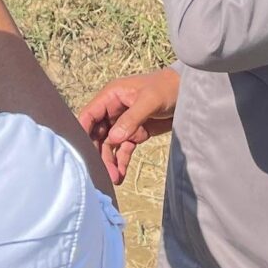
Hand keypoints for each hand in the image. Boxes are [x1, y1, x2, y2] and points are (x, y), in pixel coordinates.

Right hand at [78, 69, 179, 183]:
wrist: (187, 93)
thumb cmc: (166, 88)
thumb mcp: (149, 100)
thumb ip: (131, 119)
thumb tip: (113, 139)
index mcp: (111, 96)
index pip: (90, 115)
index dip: (82, 131)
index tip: (79, 151)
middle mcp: (113, 110)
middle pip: (97, 134)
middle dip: (97, 153)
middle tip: (101, 172)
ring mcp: (123, 123)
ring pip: (110, 145)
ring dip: (109, 162)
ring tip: (114, 178)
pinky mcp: (135, 134)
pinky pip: (124, 150)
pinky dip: (121, 162)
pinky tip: (121, 176)